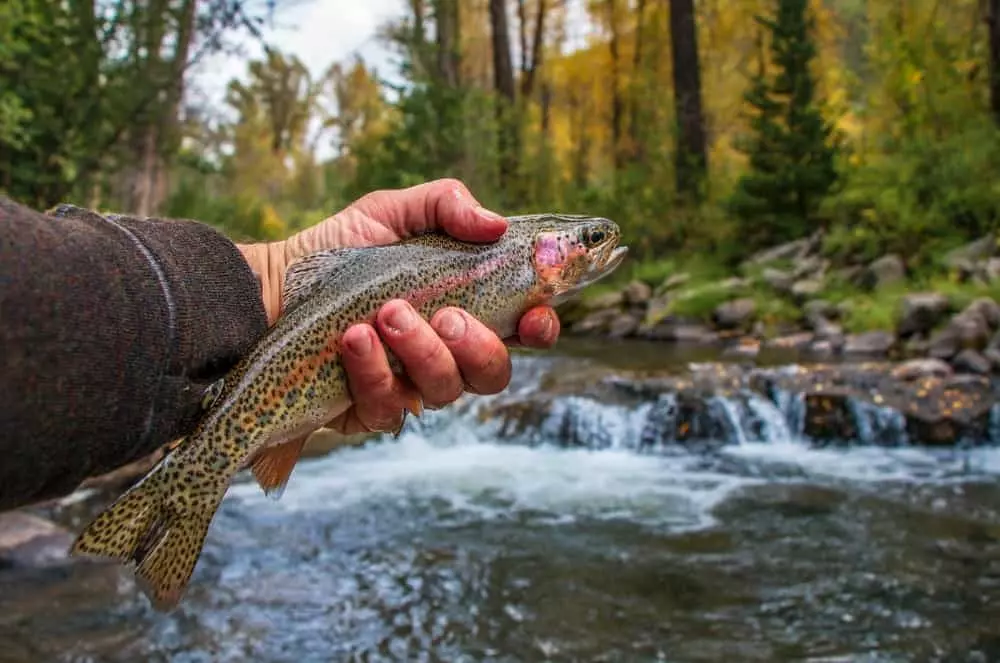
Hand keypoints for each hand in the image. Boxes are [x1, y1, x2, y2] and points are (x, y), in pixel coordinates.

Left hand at [237, 178, 560, 433]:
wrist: (269, 286)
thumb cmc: (337, 251)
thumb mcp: (390, 211)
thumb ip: (446, 205)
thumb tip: (495, 223)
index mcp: (465, 308)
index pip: (522, 332)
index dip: (540, 329)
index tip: (533, 316)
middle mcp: (445, 354)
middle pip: (492, 374)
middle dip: (477, 347)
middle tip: (444, 314)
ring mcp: (410, 386)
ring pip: (445, 392)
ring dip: (422, 352)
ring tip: (385, 314)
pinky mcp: (370, 410)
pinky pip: (389, 407)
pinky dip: (374, 371)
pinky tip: (352, 339)